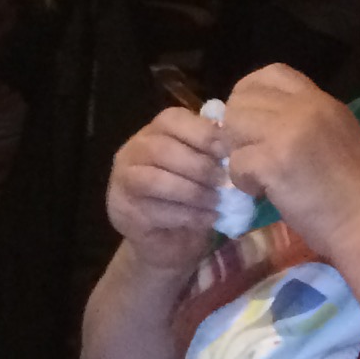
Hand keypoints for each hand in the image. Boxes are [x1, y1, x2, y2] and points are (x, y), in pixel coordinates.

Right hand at [106, 105, 240, 270]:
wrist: (168, 239)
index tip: (230, 153)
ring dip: (193, 192)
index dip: (203, 134)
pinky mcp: (125, 211)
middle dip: (200, 166)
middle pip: (162, 149)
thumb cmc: (191, 195)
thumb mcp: (204, 165)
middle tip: (226, 182)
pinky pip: (156, 210)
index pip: (172, 119)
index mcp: (154, 131)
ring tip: (218, 202)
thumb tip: (237, 145)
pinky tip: (210, 219)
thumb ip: (212, 150)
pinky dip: (189, 215)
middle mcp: (133, 150)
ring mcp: (122, 181)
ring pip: (155, 180)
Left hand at [218, 64, 359, 251]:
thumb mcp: (336, 136)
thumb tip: (255, 121)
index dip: (249, 94)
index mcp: (322, 100)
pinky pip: (235, 162)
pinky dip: (243, 181)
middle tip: (254, 155)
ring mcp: (289, 131)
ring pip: (233, 127)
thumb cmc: (357, 190)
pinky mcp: (275, 161)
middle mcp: (306, 108)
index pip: (271, 73)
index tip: (251, 122)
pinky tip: (264, 193)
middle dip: (238, 129)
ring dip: (238, 154)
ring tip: (261, 176)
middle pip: (241, 99)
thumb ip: (300, 121)